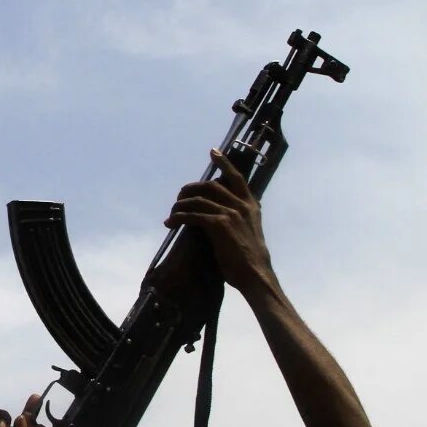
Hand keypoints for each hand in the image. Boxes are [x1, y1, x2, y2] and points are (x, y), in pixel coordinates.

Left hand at [164, 149, 273, 292]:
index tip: (213, 151)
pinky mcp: (220, 225)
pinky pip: (193, 215)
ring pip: (198, 200)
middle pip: (210, 186)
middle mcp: (242, 206)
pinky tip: (170, 224)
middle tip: (178, 198)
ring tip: (171, 215)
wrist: (256, 275)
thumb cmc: (249, 260)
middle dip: (190, 189)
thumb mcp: (248, 232)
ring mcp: (231, 213)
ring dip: (180, 206)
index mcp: (251, 206)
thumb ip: (237, 219)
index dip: (224, 162)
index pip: (236, 177)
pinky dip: (178, 218)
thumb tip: (216, 216)